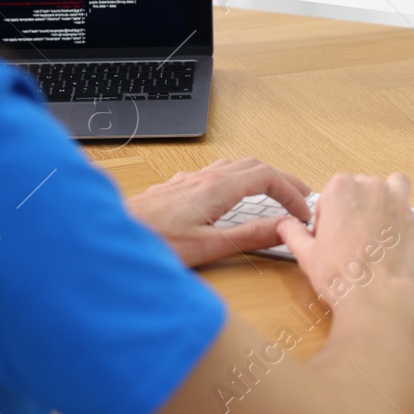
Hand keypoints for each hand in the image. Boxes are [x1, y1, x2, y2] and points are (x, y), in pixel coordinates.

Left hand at [127, 157, 312, 267]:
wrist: (109, 237)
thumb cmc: (153, 244)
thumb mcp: (208, 247)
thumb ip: (249, 237)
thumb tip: (285, 227)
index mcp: (216, 188)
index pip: (267, 176)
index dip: (292, 191)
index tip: (304, 211)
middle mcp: (203, 178)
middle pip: (253, 166)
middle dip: (281, 180)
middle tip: (300, 197)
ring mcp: (187, 182)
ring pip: (233, 167)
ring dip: (258, 177)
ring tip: (272, 195)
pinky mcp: (175, 190)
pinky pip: (214, 174)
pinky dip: (236, 181)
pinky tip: (229, 198)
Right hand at [277, 172, 413, 319]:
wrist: (374, 299)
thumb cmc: (340, 277)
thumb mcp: (306, 255)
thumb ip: (294, 234)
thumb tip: (284, 225)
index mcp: (341, 190)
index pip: (333, 192)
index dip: (330, 214)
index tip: (330, 234)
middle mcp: (372, 189)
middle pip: (364, 186)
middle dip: (359, 205)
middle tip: (354, 235)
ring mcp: (400, 203)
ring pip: (398, 184)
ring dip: (393, 193)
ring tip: (388, 214)